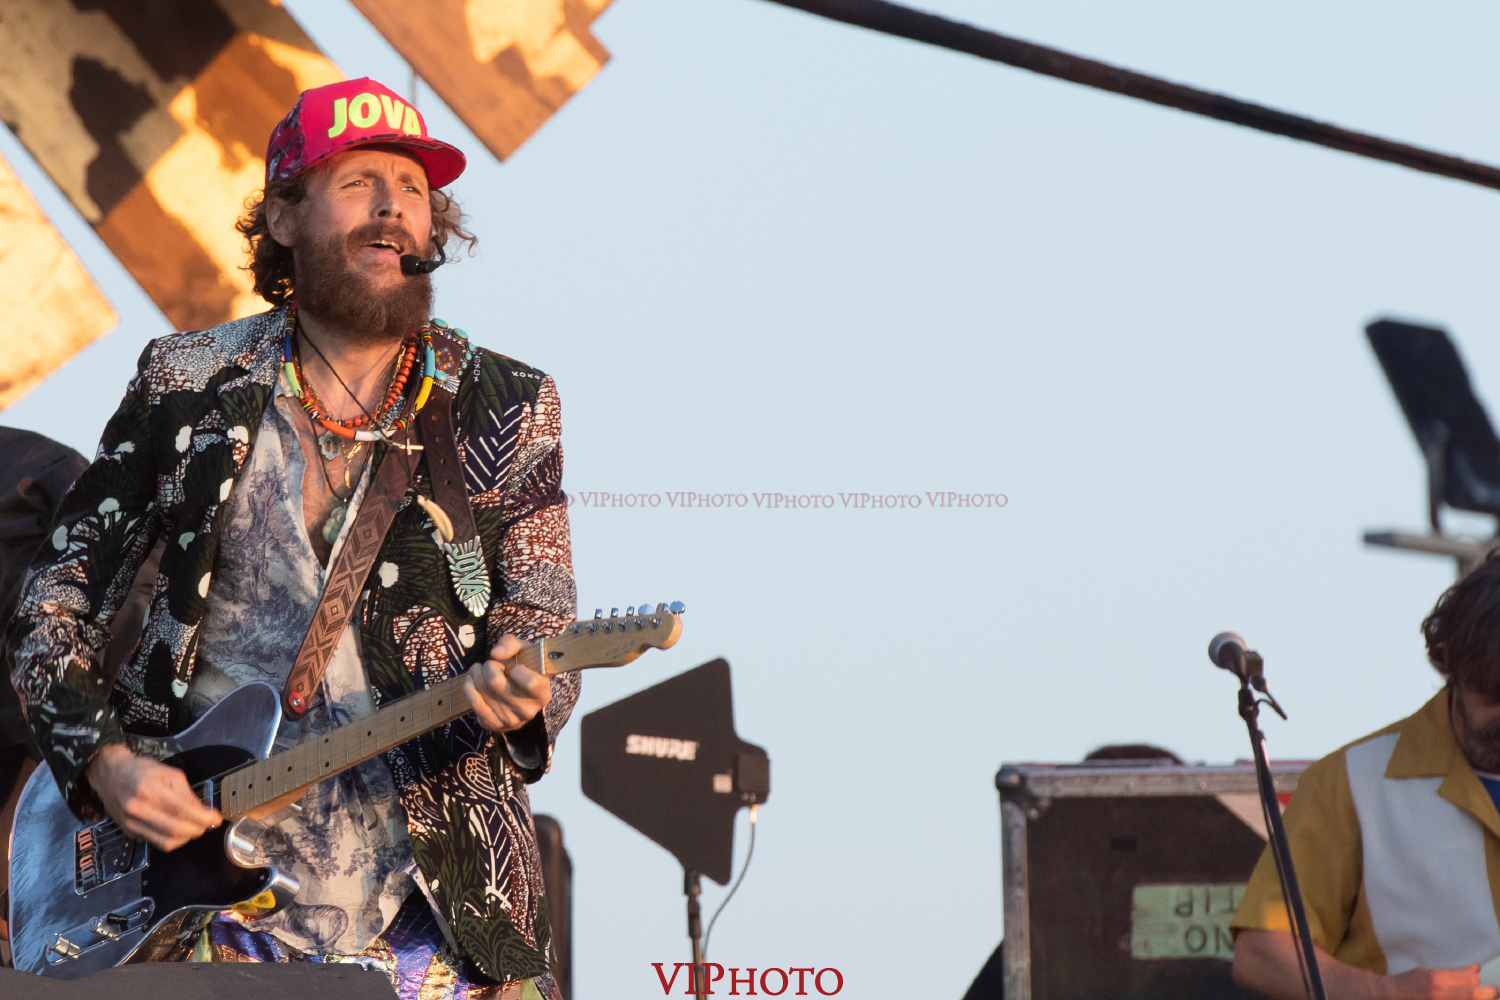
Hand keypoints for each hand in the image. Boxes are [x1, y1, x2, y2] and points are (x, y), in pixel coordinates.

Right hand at [85, 744, 221, 850]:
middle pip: (174, 830)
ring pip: (165, 842)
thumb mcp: (169, 773)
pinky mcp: (128, 832)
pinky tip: (176, 828)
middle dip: (197, 830)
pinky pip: (154, 842)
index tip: (216, 819)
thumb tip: (204, 811)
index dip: (203, 818)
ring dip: (186, 838)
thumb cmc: (142, 770)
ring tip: (194, 828)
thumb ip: (187, 794)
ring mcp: (130, 823)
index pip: (182, 811)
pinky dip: (170, 839)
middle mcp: (138, 809)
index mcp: (150, 789)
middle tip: (207, 825)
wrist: (110, 774)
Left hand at [464, 634, 551, 732]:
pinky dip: (469, 685)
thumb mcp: (524, 651)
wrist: (519, 698)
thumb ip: (512, 644)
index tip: (515, 667)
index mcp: (542, 693)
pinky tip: (472, 679)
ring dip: (477, 673)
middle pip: (495, 682)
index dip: (518, 670)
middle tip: (492, 664)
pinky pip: (473, 701)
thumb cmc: (523, 669)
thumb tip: (496, 653)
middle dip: (489, 666)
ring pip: (482, 688)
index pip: (530, 682)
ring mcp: (509, 720)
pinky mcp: (492, 724)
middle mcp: (527, 710)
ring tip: (480, 669)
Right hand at [1380, 965, 1496, 999]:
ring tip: (1479, 994)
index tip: (1477, 975)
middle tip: (1493, 991)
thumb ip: (1452, 973)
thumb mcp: (1427, 971)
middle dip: (1488, 992)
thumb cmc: (1407, 983)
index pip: (1469, 977)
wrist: (1389, 997)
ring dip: (1477, 998)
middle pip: (1475, 994)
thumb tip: (1475, 968)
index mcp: (1436, 979)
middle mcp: (1440, 995)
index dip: (1476, 976)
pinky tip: (1464, 998)